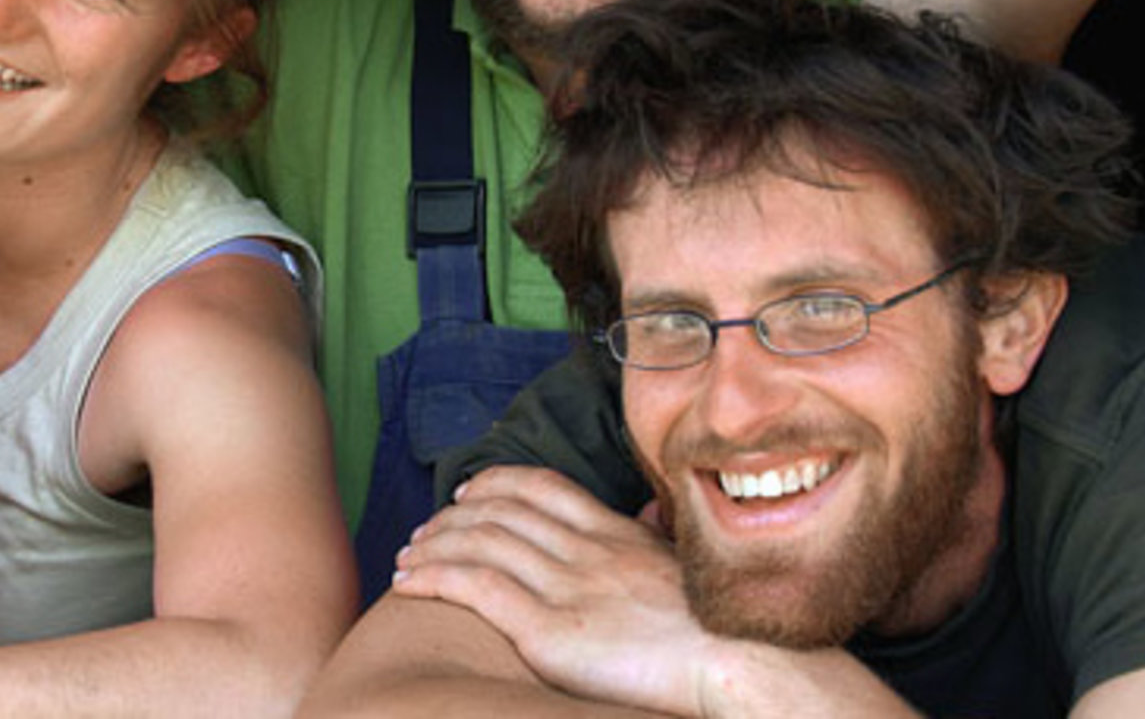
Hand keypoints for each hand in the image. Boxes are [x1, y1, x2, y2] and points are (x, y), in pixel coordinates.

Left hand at [391, 466, 717, 715]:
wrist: (737, 664)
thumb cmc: (717, 632)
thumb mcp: (682, 569)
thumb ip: (653, 539)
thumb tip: (649, 513)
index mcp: (616, 534)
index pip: (542, 485)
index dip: (495, 481)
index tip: (467, 490)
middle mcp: (586, 549)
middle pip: (499, 510)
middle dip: (451, 517)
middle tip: (424, 530)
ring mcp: (566, 585)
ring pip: (478, 542)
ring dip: (432, 546)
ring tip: (408, 558)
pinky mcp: (548, 629)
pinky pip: (474, 586)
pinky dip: (433, 577)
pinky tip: (411, 583)